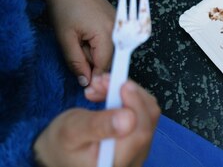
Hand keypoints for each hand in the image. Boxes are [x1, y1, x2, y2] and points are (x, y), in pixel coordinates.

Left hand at [23, 0, 114, 85]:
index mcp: (107, 33)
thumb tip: (86, 82)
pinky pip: (111, 38)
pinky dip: (99, 40)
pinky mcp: (117, 18)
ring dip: (95, 49)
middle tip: (76, 47)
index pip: (105, 65)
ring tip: (81, 36)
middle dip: (92, 59)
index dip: (92, 74)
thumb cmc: (63, 9)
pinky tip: (87, 30)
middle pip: (109, 57)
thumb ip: (76, 63)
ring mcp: (120, 22)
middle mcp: (119, 28)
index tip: (81, 79)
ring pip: (110, 48)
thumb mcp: (65, 39)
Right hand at [34, 78, 159, 166]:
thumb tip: (129, 118)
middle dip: (127, 93)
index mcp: (114, 162)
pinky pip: (141, 113)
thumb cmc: (60, 144)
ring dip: (126, 92)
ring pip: (146, 112)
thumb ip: (98, 126)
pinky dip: (127, 98)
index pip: (139, 133)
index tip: (122, 84)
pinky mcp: (138, 139)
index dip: (136, 104)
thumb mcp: (71, 132)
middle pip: (147, 119)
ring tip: (100, 85)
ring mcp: (138, 150)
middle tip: (103, 80)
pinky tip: (108, 93)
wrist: (59, 152)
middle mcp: (133, 159)